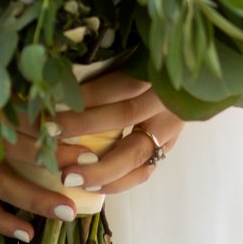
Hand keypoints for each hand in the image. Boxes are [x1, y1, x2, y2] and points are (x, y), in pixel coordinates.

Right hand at [0, 88, 81, 240]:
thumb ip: (6, 84)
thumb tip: (54, 93)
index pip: (17, 112)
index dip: (48, 122)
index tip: (80, 128)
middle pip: (13, 147)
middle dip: (53, 159)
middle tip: (87, 168)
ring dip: (33, 198)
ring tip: (65, 211)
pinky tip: (26, 232)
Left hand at [51, 69, 184, 196]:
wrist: (193, 81)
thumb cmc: (155, 62)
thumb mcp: (137, 57)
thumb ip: (108, 64)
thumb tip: (62, 71)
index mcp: (157, 73)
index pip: (119, 83)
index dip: (86, 93)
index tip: (53, 99)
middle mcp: (167, 102)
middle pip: (125, 115)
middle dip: (84, 125)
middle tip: (50, 133)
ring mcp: (171, 129)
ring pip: (137, 154)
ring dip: (100, 167)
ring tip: (69, 175)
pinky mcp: (168, 147)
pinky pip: (144, 171)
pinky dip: (118, 181)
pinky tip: (92, 186)